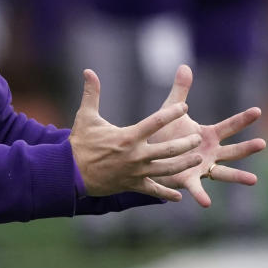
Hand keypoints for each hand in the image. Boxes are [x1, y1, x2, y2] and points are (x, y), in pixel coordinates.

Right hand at [69, 69, 203, 201]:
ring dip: (183, 165)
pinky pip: (153, 191)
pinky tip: (179, 196)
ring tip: (197, 159)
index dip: (172, 113)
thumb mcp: (86, 116)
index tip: (184, 106)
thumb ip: (91, 93)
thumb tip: (88, 70)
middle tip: (198, 137)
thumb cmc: (80, 143)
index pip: (156, 121)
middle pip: (168, 149)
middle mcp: (136, 155)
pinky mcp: (132, 185)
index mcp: (128, 136)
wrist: (70, 173)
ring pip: (166, 170)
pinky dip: (166, 194)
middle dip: (185, 143)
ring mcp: (136, 172)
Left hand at [150, 64, 266, 207]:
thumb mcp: (170, 109)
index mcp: (208, 135)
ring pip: (223, 172)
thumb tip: (184, 66)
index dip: (243, 118)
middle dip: (247, 147)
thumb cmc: (163, 132)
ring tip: (253, 180)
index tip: (258, 110)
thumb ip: (180, 90)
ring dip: (237, 176)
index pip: (229, 125)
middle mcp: (209, 152)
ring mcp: (202, 168)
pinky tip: (207, 203)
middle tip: (262, 143)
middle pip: (233, 150)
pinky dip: (202, 195)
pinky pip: (197, 188)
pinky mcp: (188, 180)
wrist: (146, 152)